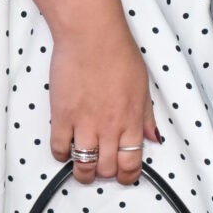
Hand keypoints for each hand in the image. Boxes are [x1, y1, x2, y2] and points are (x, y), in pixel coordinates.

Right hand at [49, 9, 158, 183]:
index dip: (127, 177)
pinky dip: (61, 154)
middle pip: (107, 168)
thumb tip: (154, 137)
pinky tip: (64, 149)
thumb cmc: (118, 53)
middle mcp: (109, 127)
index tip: (123, 177)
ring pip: (83, 165)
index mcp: (132, 121)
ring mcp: (84, 123)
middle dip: (105, 174)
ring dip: (82, 172)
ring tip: (81, 169)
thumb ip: (147, 116)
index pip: (132, 163)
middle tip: (100, 169)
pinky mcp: (62, 115)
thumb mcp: (143, 86)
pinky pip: (59, 148)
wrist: (91, 36)